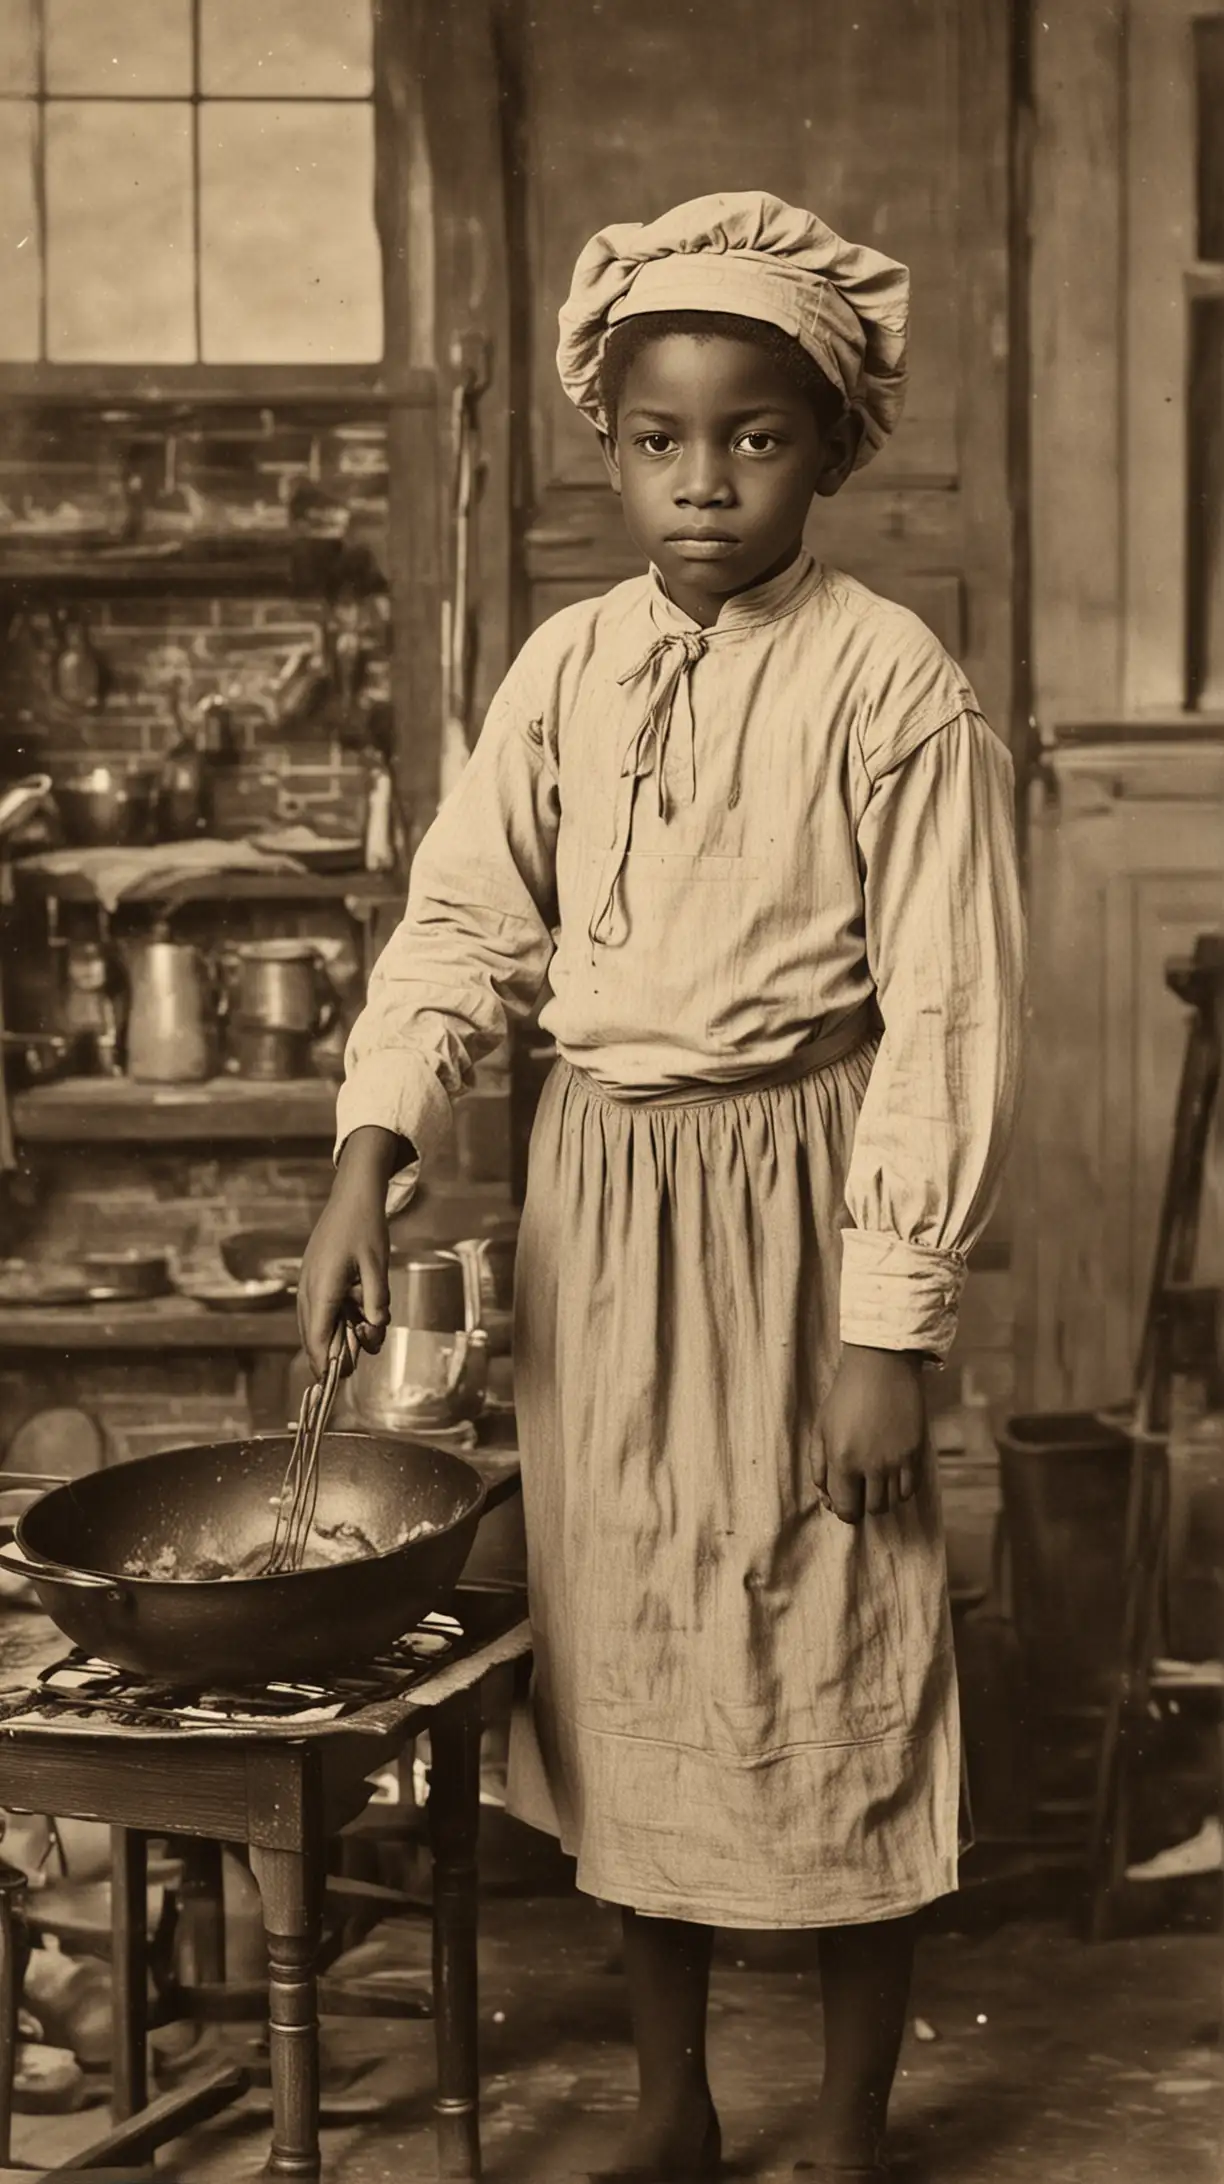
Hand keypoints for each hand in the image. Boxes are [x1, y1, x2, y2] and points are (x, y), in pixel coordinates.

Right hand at [297, 1126, 404, 1379]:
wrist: (352, 1196)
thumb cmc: (366, 1227)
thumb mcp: (378, 1264)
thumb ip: (377, 1299)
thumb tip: (375, 1328)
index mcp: (322, 1287)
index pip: (317, 1337)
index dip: (327, 1362)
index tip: (340, 1378)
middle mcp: (308, 1289)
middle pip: (312, 1336)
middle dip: (336, 1351)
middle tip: (364, 1348)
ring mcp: (308, 1283)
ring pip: (314, 1324)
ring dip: (338, 1333)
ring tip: (366, 1326)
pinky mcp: (313, 1278)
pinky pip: (318, 1309)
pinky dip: (336, 1318)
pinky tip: (358, 1311)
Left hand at [812, 1343, 925, 1523]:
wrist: (881, 1368)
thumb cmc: (845, 1396)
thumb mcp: (820, 1428)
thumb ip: (818, 1465)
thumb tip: (825, 1494)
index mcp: (843, 1460)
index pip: (846, 1508)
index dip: (844, 1511)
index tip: (844, 1502)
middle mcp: (871, 1466)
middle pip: (871, 1509)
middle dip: (862, 1505)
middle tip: (860, 1490)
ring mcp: (896, 1461)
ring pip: (892, 1502)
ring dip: (882, 1498)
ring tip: (875, 1481)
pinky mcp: (915, 1453)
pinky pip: (910, 1489)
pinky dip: (900, 1490)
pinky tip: (892, 1476)